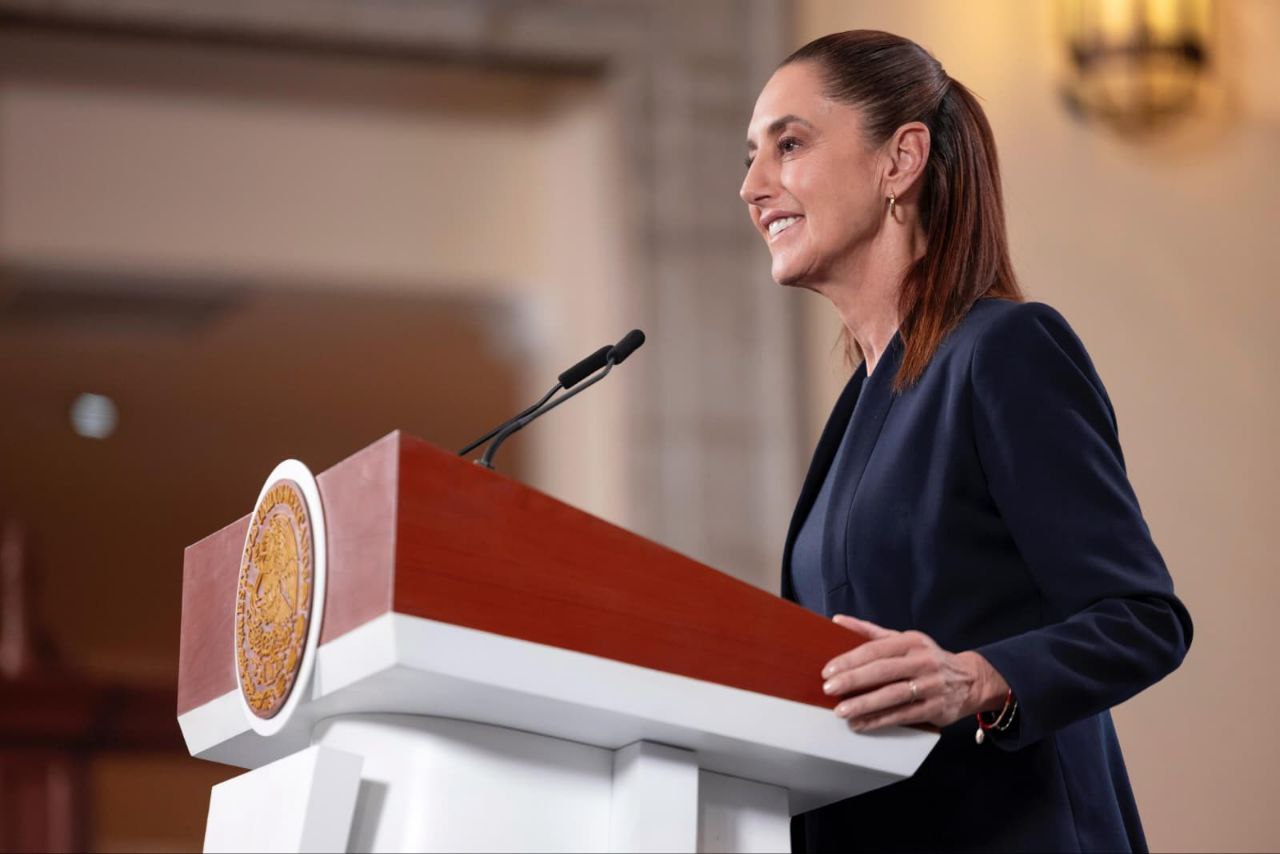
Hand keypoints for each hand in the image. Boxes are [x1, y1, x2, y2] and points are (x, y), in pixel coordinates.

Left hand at [821, 614, 1009, 731]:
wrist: (970, 680)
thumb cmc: (927, 658)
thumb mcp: (904, 639)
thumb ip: (870, 632)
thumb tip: (837, 621)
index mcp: (911, 642)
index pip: (875, 649)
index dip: (850, 660)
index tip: (828, 670)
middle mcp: (922, 662)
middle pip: (883, 671)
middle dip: (853, 680)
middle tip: (829, 689)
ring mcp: (930, 686)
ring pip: (893, 695)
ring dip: (865, 704)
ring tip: (841, 711)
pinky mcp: (935, 708)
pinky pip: (903, 715)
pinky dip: (879, 721)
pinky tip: (860, 724)